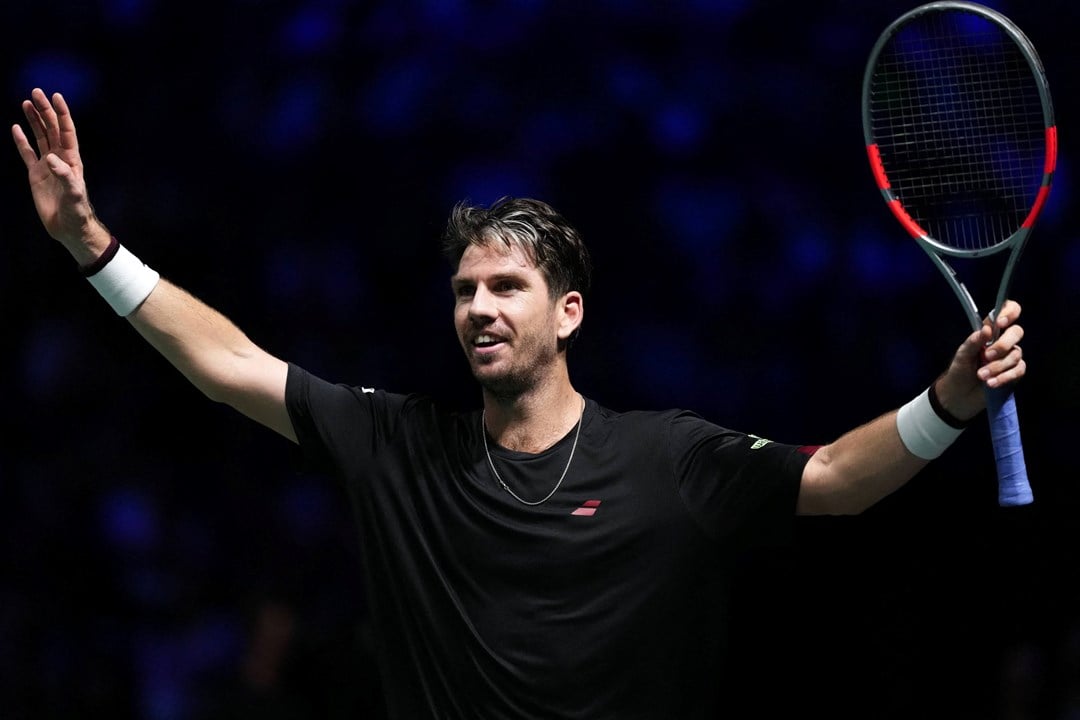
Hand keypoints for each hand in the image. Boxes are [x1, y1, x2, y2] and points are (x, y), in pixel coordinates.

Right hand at [12, 88, 108, 261]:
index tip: (56, 96)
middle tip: (36, 92)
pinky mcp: (35, 175)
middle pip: (52, 129)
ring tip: (27, 103)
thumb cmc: (77, 211)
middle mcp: (60, 159)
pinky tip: (16, 127)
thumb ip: (65, 176)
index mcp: (71, 160)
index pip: (67, 131)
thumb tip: (51, 158)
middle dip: (45, 111)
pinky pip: (27, 153)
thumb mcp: (74, 194)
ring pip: (40, 137)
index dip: (62, 114)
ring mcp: (47, 166)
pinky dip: (22, 140)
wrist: (69, 228)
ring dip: (34, 120)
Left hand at [935, 299, 1025, 420]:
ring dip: (997, 366)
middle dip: (1003, 345)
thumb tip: (986, 329)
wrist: (959, 396)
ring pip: (1016, 354)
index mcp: (989, 332)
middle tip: (986, 356)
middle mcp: (1003, 341)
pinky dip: (1004, 377)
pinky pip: (1018, 370)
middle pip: (1017, 332)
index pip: (1008, 312)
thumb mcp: (962, 355)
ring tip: (981, 376)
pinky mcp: (1015, 373)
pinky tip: (991, 383)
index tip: (1001, 322)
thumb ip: (973, 342)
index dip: (1009, 312)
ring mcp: (1010, 357)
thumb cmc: (959, 371)